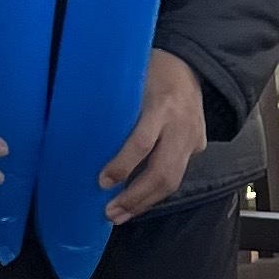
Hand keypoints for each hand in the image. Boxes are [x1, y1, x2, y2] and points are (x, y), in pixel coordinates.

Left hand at [103, 49, 208, 221]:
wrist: (191, 63)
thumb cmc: (150, 69)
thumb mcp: (131, 81)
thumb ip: (116, 108)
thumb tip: (80, 138)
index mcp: (162, 105)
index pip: (142, 142)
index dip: (122, 165)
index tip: (101, 182)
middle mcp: (181, 125)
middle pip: (162, 172)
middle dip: (135, 197)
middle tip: (110, 212)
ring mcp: (194, 137)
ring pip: (174, 180)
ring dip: (146, 202)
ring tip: (121, 215)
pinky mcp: (199, 146)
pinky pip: (178, 174)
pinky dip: (156, 191)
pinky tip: (138, 202)